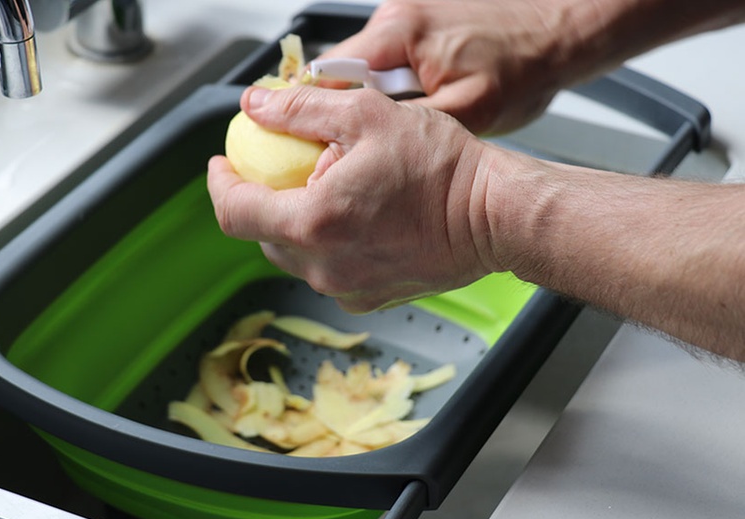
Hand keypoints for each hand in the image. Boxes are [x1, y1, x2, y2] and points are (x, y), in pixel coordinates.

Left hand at [207, 85, 498, 312]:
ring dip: (296, 222)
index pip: (234, 212)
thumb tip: (256, 107)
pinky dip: (326, 244)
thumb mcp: (365, 115)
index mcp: (314, 224)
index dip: (219, 185)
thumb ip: (300, 110)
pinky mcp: (367, 299)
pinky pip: (327, 270)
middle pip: (263, 234)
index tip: (222, 165)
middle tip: (279, 168)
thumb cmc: (442, 169)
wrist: (494, 216)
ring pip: (295, 254)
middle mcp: (324, 267)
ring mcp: (345, 289)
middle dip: (261, 200)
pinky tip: (354, 217)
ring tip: (326, 189)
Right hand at [318, 0, 570, 134]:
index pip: (327, 76)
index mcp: (398, 33)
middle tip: (364, 145)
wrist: (560, 32)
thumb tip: (364, 150)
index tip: (310, 145)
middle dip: (347, 112)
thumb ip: (407, 127)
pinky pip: (388, 61)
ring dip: (374, 101)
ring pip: (365, 70)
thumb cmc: (524, 65)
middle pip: (341, 73)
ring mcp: (406, 16)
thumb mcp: (466, 112)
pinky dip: (394, 86)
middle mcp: (395, 17)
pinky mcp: (419, 23)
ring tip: (407, 122)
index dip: (314, 115)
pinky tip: (421, 102)